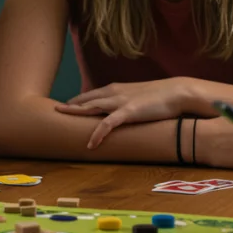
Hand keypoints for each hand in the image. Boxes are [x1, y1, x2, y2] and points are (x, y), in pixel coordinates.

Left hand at [55, 78, 200, 147]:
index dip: (78, 100)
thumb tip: (122, 111)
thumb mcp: (139, 96)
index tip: (67, 105)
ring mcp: (120, 101)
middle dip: (71, 104)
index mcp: (117, 88)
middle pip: (86, 99)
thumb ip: (127, 102)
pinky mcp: (129, 112)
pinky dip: (98, 133)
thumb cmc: (162, 95)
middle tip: (55, 109)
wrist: (177, 91)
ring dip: (76, 112)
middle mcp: (114, 92)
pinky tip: (91, 144)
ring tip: (61, 119)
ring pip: (92, 107)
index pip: (92, 93)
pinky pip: (108, 124)